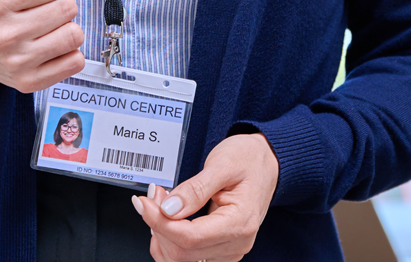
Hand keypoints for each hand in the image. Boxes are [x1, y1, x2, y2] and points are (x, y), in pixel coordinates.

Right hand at [0, 0, 84, 91]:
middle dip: (60, 2)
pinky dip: (69, 52)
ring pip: (74, 35)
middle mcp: (4, 34)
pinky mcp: (28, 81)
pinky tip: (50, 46)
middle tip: (41, 8)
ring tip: (46, 27)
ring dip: (66, 27)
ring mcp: (17, 61)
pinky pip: (74, 62)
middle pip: (68, 7)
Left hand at [132, 131, 278, 261]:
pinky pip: (186, 258)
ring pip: (180, 260)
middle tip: (151, 198)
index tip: (144, 203)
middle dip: (158, 227)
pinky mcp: (220, 250)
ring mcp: (229, 250)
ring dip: (160, 236)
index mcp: (240, 223)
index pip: (190, 238)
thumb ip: (195, 189)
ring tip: (158, 206)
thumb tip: (168, 208)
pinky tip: (166, 221)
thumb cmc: (249, 159)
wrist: (266, 162)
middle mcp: (236, 244)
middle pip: (182, 253)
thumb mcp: (222, 164)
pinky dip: (169, 242)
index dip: (159, 223)